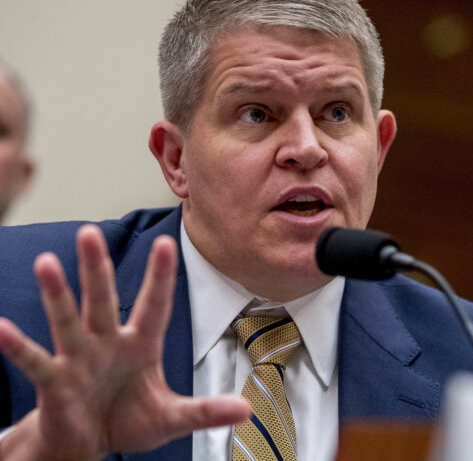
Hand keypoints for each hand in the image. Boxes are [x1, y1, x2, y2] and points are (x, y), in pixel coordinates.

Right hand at [0, 224, 249, 459]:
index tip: (166, 241)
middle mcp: (108, 341)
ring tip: (46, 262)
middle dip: (98, 269)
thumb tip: (247, 410)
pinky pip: (35, 361)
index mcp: (141, 343)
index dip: (159, 276)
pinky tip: (0, 328)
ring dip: (57, 294)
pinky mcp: (55, 381)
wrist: (92, 442)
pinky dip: (18, 346)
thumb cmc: (131, 418)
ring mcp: (80, 358)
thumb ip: (206, 410)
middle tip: (89, 233)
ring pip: (67, 319)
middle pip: (103, 299)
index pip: (154, 304)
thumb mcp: (172, 417)